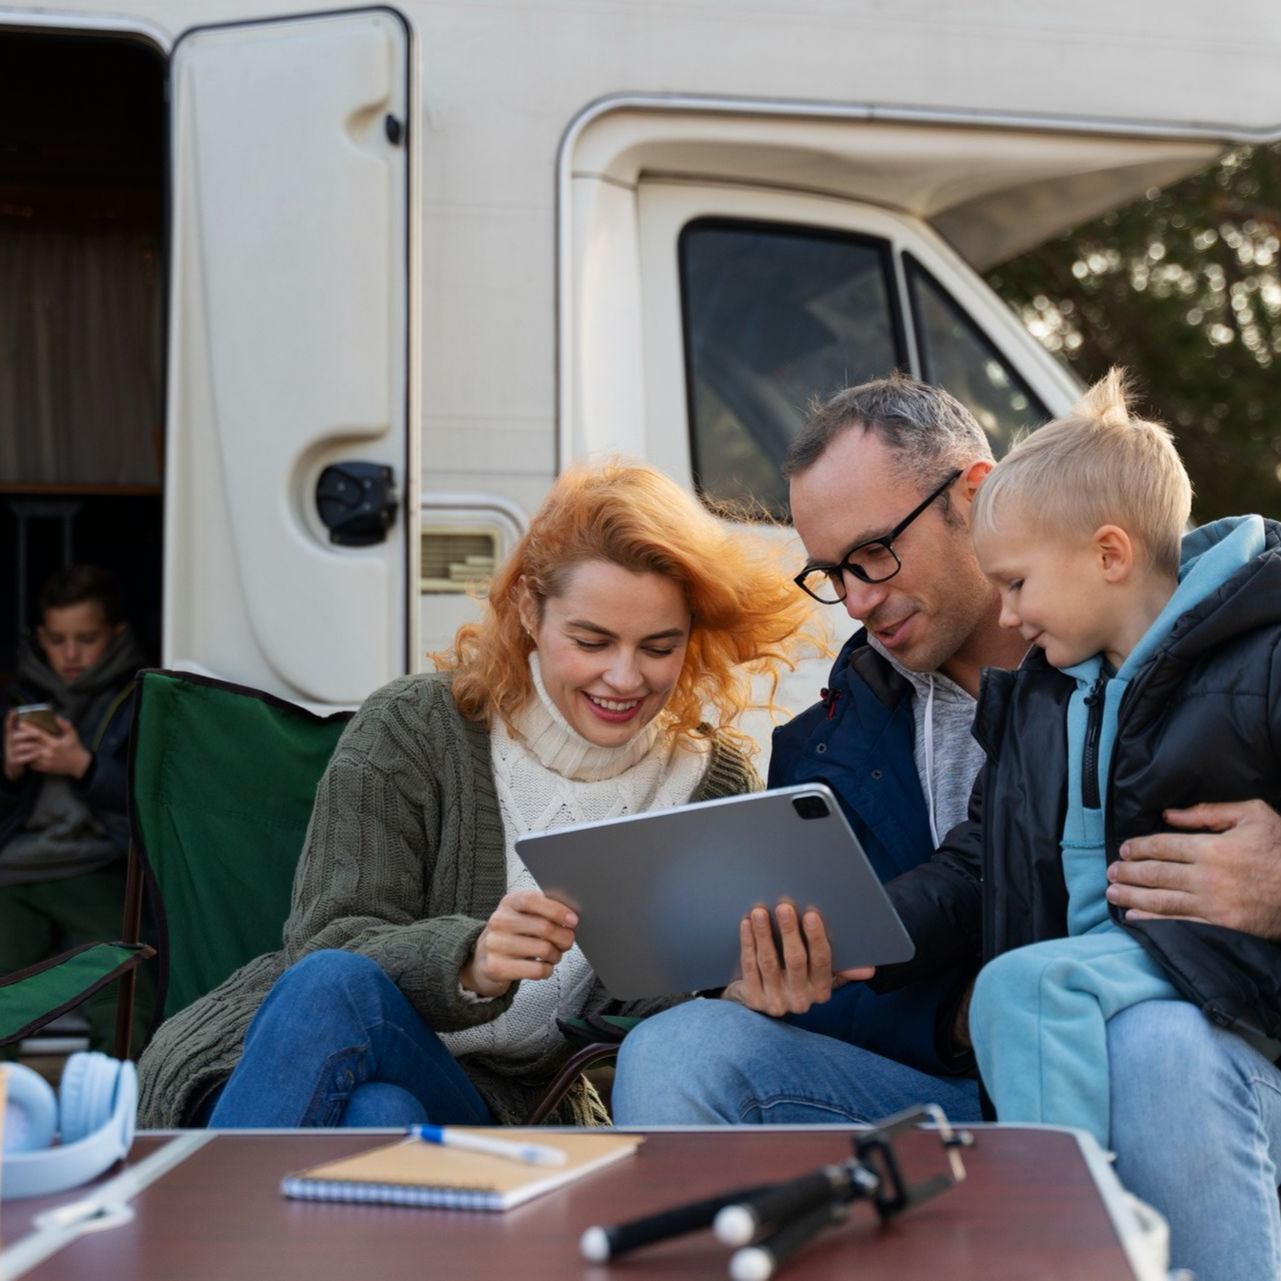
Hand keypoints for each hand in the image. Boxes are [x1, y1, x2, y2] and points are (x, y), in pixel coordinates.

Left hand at [5, 715, 90, 780]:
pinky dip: (28, 758)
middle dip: (23, 738)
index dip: (29, 729)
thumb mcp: (73, 735)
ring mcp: (46, 762)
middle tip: (17, 733)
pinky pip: (32, 763)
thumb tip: (56, 717)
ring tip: (20, 743)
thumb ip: (65, 725)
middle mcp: (49, 753)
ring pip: (29, 754)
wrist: (79, 764)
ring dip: (24, 749)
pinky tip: (27, 754)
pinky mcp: (45, 768)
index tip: (22, 724)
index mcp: (55, 744)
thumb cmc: (75, 748)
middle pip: (31, 744)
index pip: (38, 735)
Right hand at [460, 888, 578, 997]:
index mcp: (509, 902)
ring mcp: (495, 944)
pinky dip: (547, 970)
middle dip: (565, 937)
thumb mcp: (524, 915)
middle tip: (567, 941)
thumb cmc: (513, 934)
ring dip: (557, 955)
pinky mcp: (496, 967)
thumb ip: (544, 910)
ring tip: (554, 955)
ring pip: (544, 950)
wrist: (482, 958)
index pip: (533, 900)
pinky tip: (543, 966)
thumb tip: (572, 918)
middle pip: (545, 927)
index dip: (557, 910)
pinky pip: (536, 970)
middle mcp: (499, 921)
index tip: (573, 920)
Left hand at [721, 902, 873, 1016]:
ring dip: (764, 935)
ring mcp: (775, 1000)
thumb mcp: (823, 976)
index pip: (822, 962)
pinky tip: (746, 924)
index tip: (812, 915)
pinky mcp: (753, 998)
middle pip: (795, 961)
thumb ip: (843, 969)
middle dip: (790, 932)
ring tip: (760, 911)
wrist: (765, 1002)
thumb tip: (869, 968)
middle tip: (784, 907)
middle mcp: (800, 999)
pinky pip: (749, 966)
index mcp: (822, 990)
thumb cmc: (799, 978)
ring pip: (768, 962)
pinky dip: (748, 943)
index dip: (816, 938)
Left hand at [1106, 800, 1280, 939]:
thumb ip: (1209, 813)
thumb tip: (1169, 814)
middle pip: (1156, 873)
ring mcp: (1213, 904)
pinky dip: (1152, 921)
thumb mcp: (1253, 815)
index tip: (1124, 850)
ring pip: (1161, 899)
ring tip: (1113, 892)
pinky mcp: (1220, 925)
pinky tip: (1135, 917)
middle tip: (1110, 872)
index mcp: (1212, 847)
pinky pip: (1179, 923)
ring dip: (1132, 895)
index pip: (1162, 846)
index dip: (1138, 848)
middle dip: (1128, 872)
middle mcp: (1207, 876)